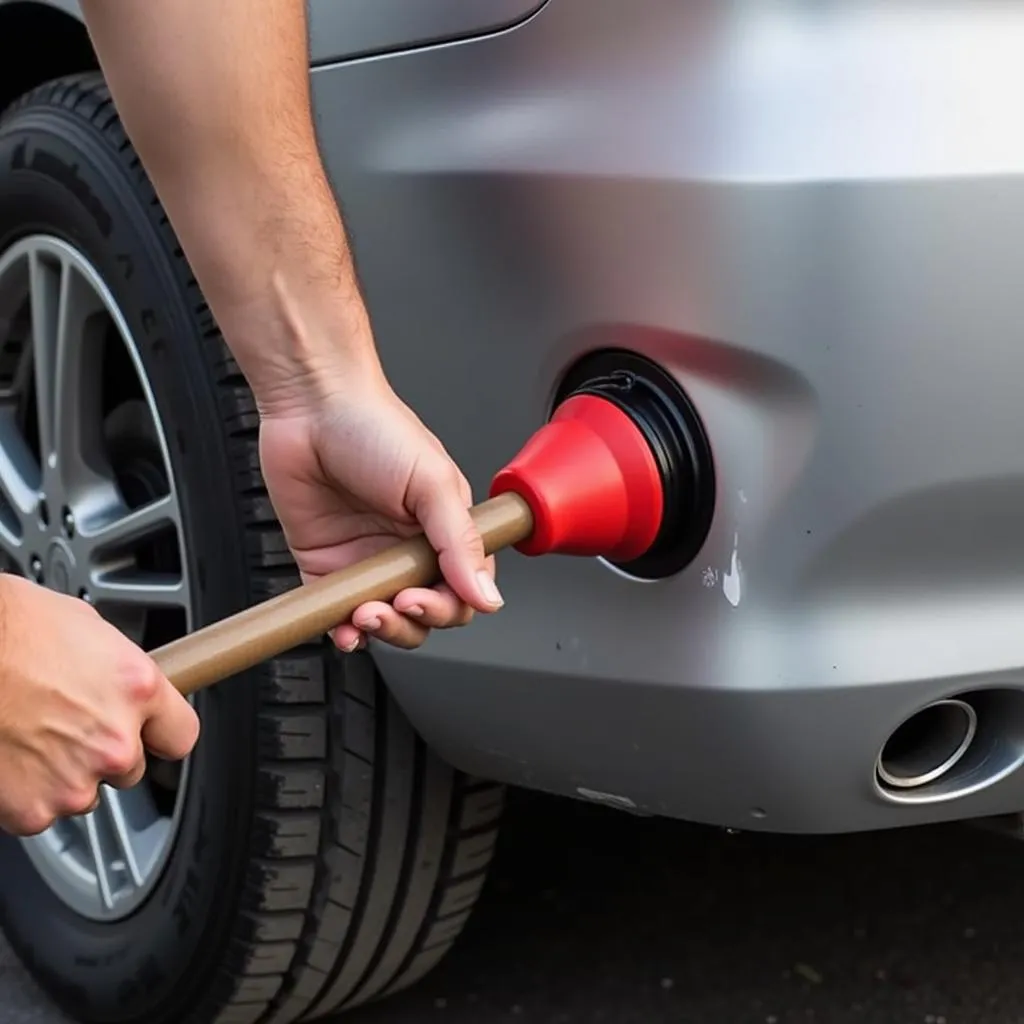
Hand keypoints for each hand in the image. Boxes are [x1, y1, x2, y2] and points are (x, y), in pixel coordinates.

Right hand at [0, 575, 199, 835]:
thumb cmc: (10, 631)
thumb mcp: (85, 628)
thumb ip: (117, 669)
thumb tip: (123, 682)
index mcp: (136, 689)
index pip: (181, 734)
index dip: (161, 731)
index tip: (152, 730)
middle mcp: (115, 742)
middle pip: (131, 765)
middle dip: (105, 749)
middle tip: (67, 721)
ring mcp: (74, 781)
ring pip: (84, 790)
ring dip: (65, 771)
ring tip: (30, 731)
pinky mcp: (32, 810)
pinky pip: (41, 809)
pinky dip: (26, 790)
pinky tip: (10, 753)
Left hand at [258, 376, 503, 652]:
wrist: (310, 403)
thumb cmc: (374, 425)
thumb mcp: (432, 483)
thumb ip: (461, 544)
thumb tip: (488, 597)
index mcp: (445, 529)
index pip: (462, 591)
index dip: (448, 606)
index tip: (424, 597)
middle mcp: (409, 548)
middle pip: (425, 615)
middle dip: (412, 622)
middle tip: (395, 603)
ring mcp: (367, 558)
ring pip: (384, 620)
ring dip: (380, 630)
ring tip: (365, 613)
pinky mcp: (326, 563)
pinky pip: (337, 612)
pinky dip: (342, 630)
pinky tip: (344, 628)